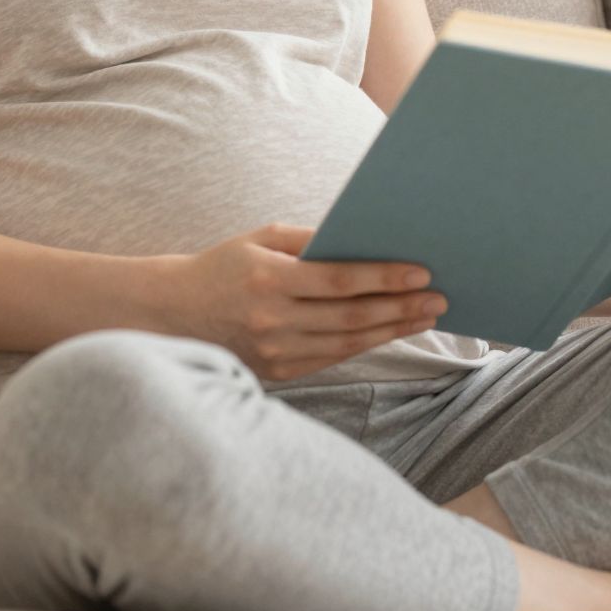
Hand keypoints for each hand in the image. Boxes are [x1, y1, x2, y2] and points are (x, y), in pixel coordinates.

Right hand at [162, 223, 446, 382]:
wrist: (172, 313)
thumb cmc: (224, 266)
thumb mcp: (261, 238)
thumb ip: (310, 241)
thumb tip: (365, 243)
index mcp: (268, 279)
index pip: (340, 280)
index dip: (384, 278)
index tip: (421, 272)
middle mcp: (271, 319)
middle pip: (351, 316)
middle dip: (400, 307)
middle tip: (438, 298)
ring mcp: (273, 351)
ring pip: (346, 343)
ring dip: (391, 330)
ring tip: (424, 317)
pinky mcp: (275, 372)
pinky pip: (330, 359)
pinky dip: (364, 345)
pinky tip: (388, 332)